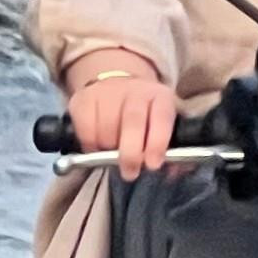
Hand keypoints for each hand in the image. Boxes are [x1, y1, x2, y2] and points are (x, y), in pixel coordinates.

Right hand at [67, 54, 176, 179]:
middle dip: (131, 154)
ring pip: (106, 129)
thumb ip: (172, 149)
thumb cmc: (145, 114)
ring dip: (109, 150)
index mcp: (160, 97)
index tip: (153, 164)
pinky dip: (90, 145)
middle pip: (132, 122)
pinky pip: (85, 130)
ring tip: (113, 155)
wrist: (116, 84)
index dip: (158, 143)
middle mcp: (135, 90)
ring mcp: (108, 92)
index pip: (162, 117)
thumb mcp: (164, 124)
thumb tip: (173, 172)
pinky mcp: (83, 99)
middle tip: (130, 173)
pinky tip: (98, 147)